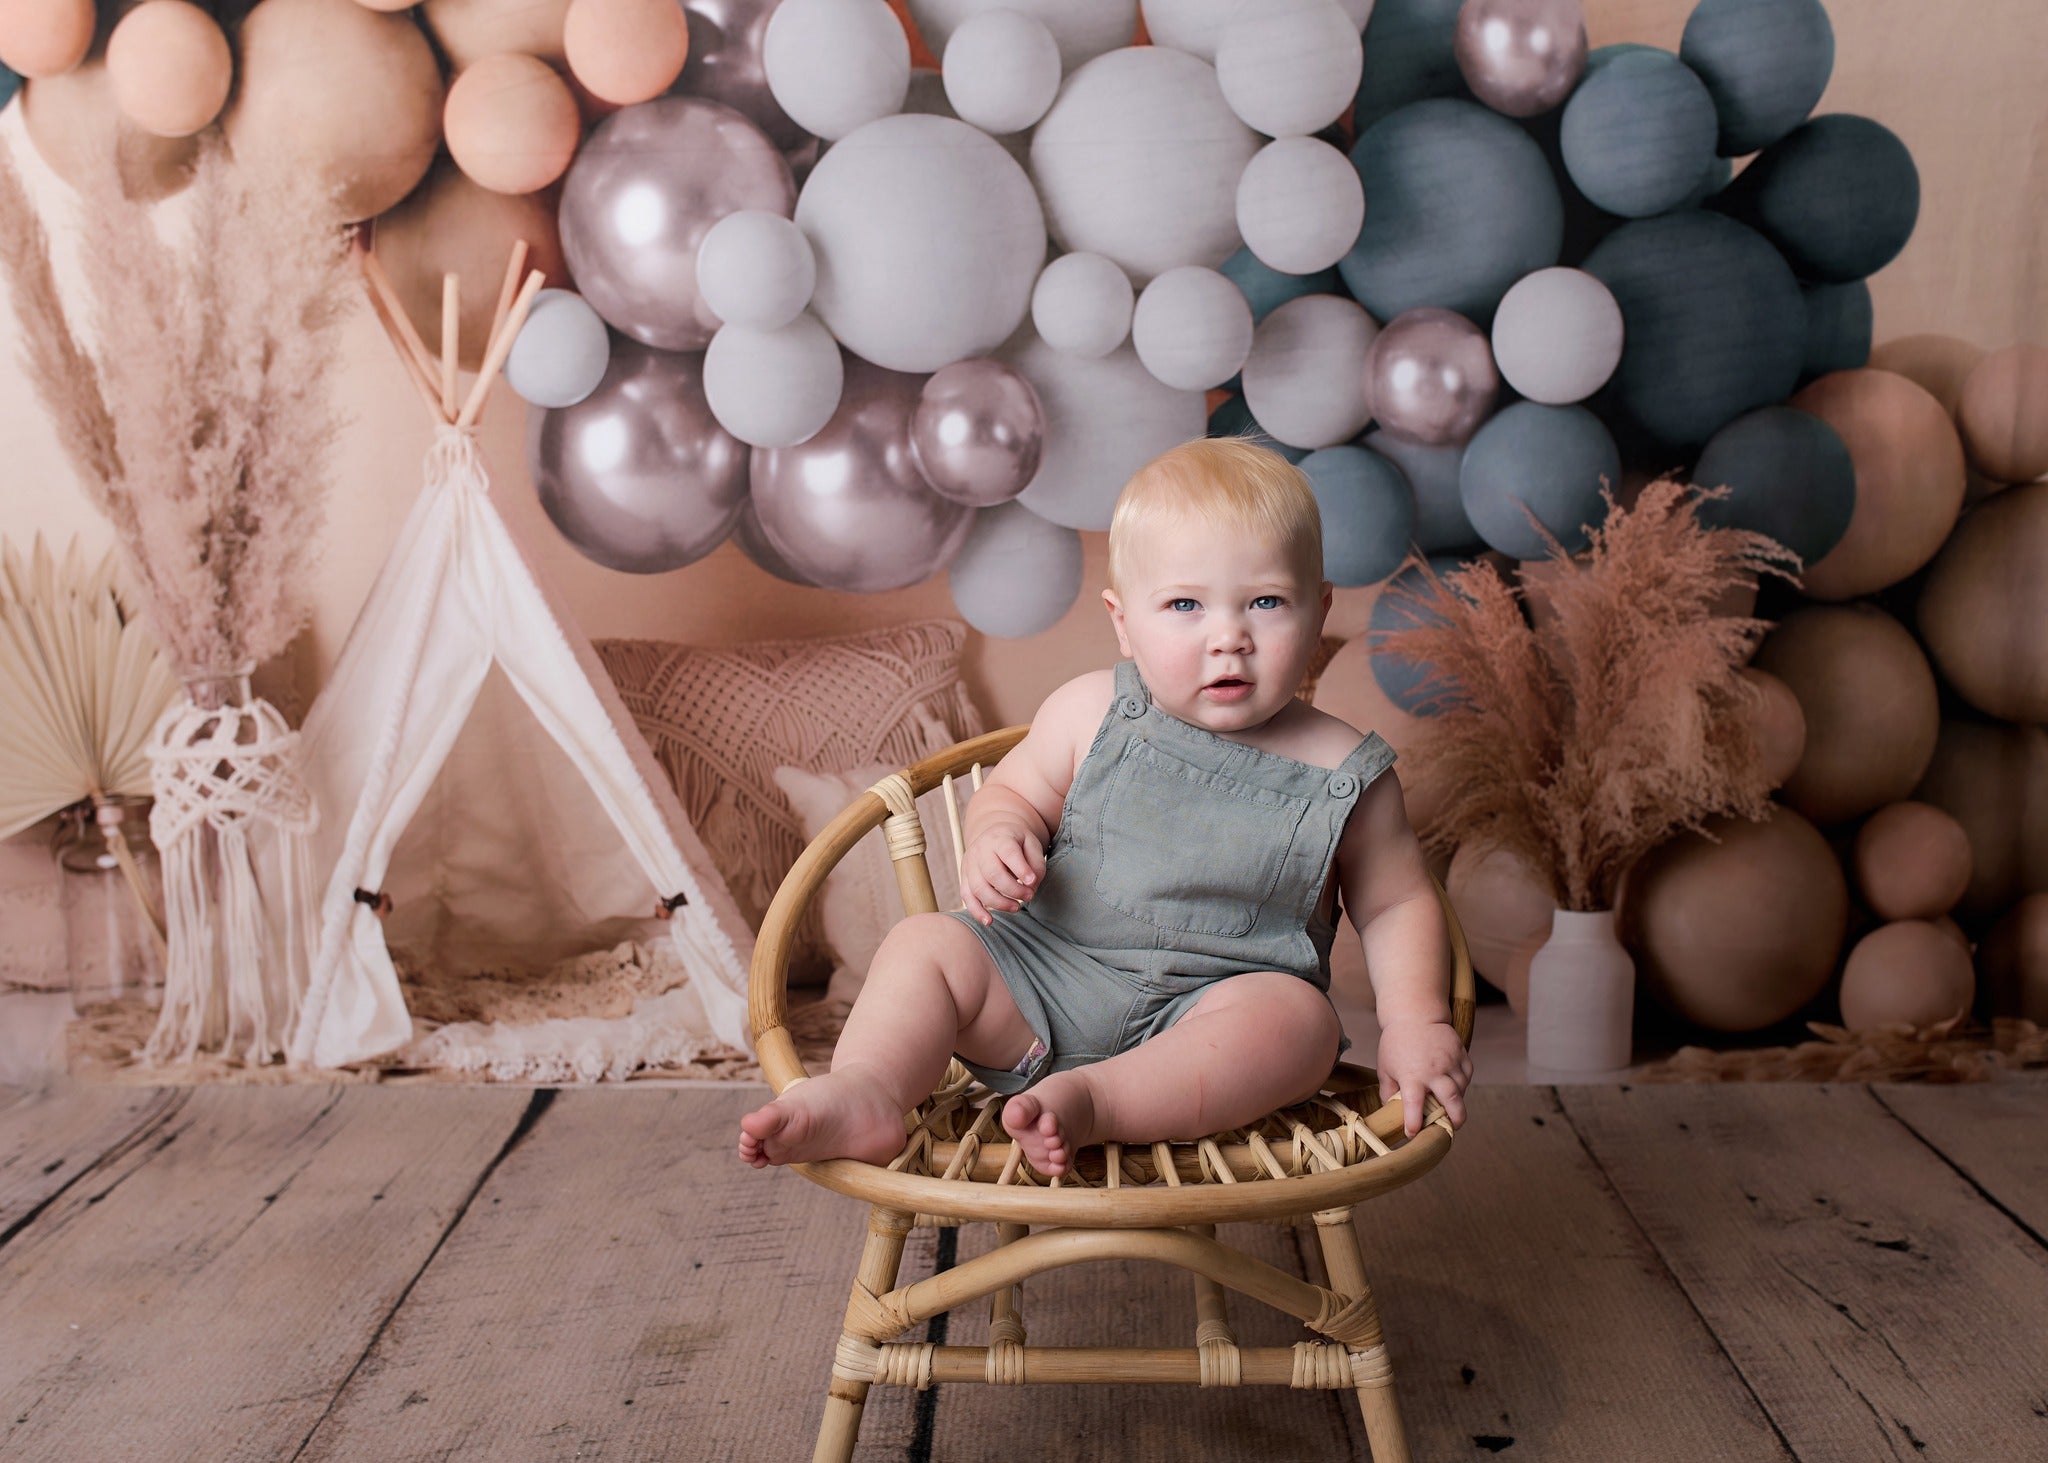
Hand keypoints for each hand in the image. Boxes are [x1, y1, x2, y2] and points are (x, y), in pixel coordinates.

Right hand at [962, 825, 1044, 924]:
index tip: (1032, 882)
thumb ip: (1036, 865)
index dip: (1021, 869)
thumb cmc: (1017, 843)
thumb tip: (1031, 886)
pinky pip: (967, 897)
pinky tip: (989, 921)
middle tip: (1029, 896)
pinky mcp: (965, 878)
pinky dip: (976, 911)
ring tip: (1016, 907)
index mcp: (1000, 838)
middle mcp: (980, 850)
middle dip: (1013, 890)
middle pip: (992, 873)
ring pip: (978, 888)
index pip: (1008, 853)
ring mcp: (969, 865)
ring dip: (998, 903)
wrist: (995, 837)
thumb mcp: (1032, 845)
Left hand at [1376, 1018, 1471, 1136]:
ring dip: (1457, 1101)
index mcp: (1412, 1075)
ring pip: (1462, 1089)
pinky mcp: (1461, 1054)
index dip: (1414, 1123)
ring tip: (1449, 1105)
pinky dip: (1462, 1084)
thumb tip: (1391, 1113)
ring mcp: (1450, 1062)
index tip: (1413, 1134)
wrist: (1415, 1015)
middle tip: (1452, 1127)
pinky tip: (1453, 1085)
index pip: (1414, 1105)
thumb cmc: (1396, 1044)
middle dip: (1456, 1119)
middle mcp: (1434, 1071)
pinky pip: (1466, 1076)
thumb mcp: (1385, 1068)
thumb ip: (1388, 1091)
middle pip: (1452, 1100)